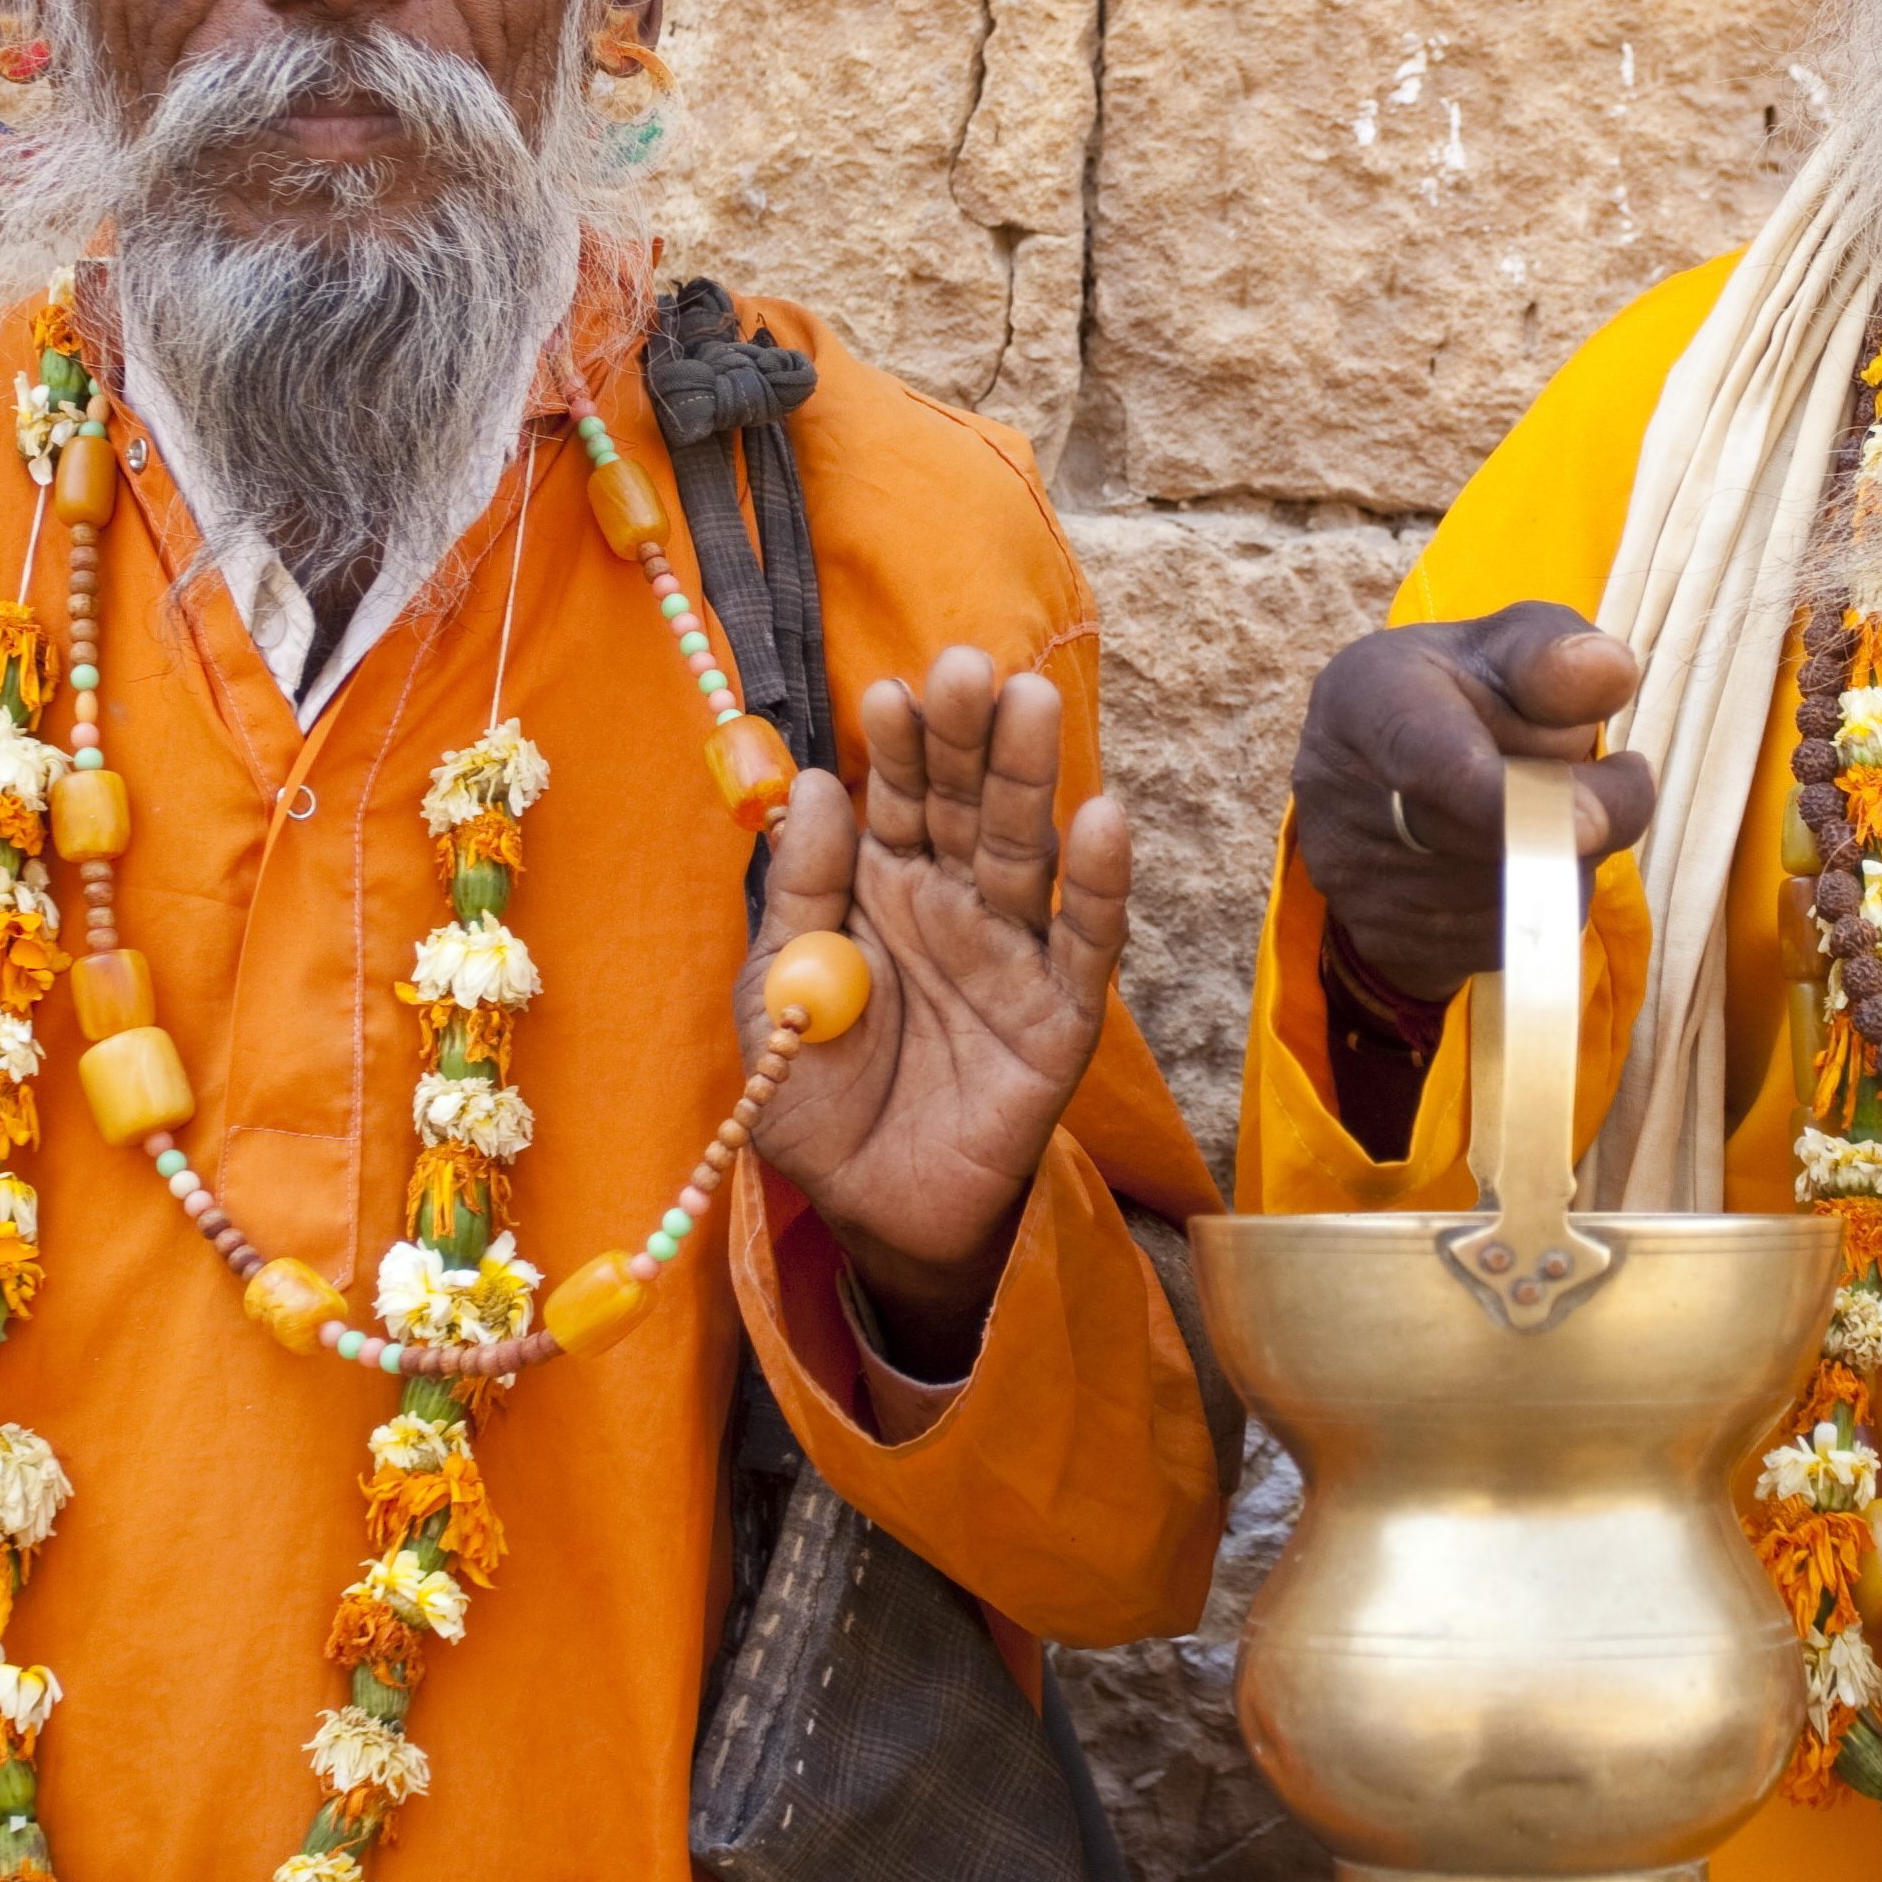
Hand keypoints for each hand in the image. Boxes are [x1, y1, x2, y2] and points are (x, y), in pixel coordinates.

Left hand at [741, 649, 1130, 1369]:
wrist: (874, 1213)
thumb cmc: (819, 1100)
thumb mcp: (777, 996)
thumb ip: (802, 895)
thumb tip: (816, 785)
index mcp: (880, 887)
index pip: (895, 797)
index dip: (897, 747)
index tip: (887, 695)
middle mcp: (952, 902)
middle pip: (967, 805)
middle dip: (967, 737)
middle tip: (966, 669)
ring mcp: (1012, 952)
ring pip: (1027, 850)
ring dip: (1031, 777)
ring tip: (1028, 704)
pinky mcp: (1062, 1013)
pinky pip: (1087, 942)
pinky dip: (1101, 884)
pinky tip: (1104, 818)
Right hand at [1287, 604, 1654, 1002]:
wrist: (1395, 774)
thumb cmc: (1468, 691)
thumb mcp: (1507, 647)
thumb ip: (1557, 654)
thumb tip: (1612, 671)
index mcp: (1365, 697)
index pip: (1426, 757)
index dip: (1506, 798)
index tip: (1595, 824)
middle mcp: (1337, 793)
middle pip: (1491, 836)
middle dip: (1582, 811)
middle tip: (1619, 775)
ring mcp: (1352, 879)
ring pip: (1514, 895)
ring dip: (1567, 856)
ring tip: (1551, 807)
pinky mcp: (1385, 939)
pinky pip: (1507, 939)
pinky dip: (1540, 900)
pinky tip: (1525, 855)